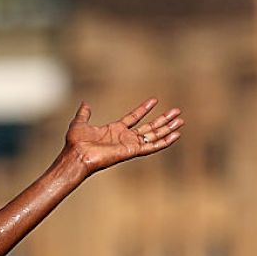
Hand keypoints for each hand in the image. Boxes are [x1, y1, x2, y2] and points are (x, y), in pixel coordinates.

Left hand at [65, 98, 182, 175]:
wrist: (76, 155)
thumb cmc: (75, 143)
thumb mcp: (79, 123)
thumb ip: (84, 113)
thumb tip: (84, 103)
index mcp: (114, 130)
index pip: (134, 118)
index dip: (144, 109)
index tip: (154, 100)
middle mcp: (124, 138)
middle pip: (149, 127)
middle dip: (163, 119)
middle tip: (177, 111)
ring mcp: (129, 145)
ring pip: (154, 135)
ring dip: (167, 128)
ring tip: (181, 120)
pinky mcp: (132, 151)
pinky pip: (152, 146)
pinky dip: (164, 142)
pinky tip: (176, 135)